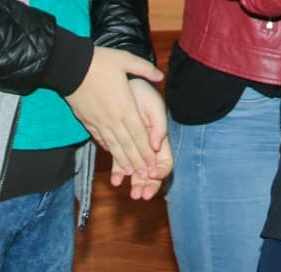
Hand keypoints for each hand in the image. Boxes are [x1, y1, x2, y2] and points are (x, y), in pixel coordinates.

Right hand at [64, 47, 164, 177]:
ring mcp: (99, 121)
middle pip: (127, 144)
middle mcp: (113, 117)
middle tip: (145, 175)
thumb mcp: (125, 60)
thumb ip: (145, 69)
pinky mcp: (87, 121)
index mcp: (125, 105)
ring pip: (113, 145)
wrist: (69, 66)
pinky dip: (108, 149)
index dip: (146, 150)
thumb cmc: (98, 62)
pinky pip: (100, 138)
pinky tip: (112, 155)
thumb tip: (161, 76)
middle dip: (137, 161)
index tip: (153, 163)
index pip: (139, 133)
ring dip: (123, 160)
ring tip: (131, 172)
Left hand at [109, 81, 172, 199]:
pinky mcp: (120, 145)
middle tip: (141, 195)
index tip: (152, 175)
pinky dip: (119, 173)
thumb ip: (159, 125)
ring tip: (131, 194)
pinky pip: (120, 162)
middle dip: (149, 185)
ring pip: (136, 172)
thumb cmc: (141, 93)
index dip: (161, 171)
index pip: (165, 162)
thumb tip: (156, 146)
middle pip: (152, 173)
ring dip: (135, 184)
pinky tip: (115, 181)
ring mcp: (134, 148)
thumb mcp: (154, 105)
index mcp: (160, 139)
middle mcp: (148, 147)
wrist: (121, 84)